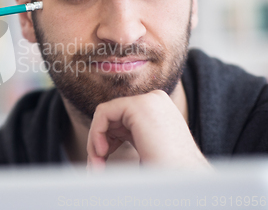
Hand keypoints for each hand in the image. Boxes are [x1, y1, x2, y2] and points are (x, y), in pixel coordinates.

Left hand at [86, 90, 208, 169]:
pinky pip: (103, 113)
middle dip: (99, 141)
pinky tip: (101, 151)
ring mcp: (148, 100)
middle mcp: (155, 100)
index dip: (108, 141)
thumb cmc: (167, 173)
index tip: (103, 163)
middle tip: (96, 166)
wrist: (183, 179)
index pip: (122, 119)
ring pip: (105, 114)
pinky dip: (96, 133)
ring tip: (97, 163)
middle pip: (112, 116)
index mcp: (158, 110)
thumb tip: (102, 141)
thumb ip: (130, 136)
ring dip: (96, 140)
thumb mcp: (146, 149)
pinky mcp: (137, 105)